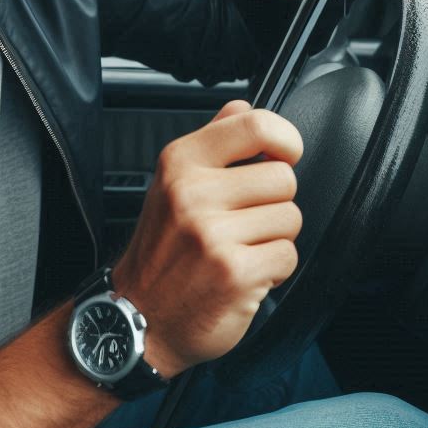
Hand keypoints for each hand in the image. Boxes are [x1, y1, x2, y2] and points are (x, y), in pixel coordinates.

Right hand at [111, 99, 302, 377]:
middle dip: (275, 203)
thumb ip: (211, 140)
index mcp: (181, 163)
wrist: (135, 320)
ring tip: (242, 248)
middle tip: (246, 221)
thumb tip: (241, 107)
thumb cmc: (161, 252)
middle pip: (283, 178)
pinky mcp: (234, 273)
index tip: (286, 153)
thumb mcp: (172, 184)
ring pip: (291, 218)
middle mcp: (193, 194)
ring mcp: (213, 234)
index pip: (254, 125)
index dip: (285, 138)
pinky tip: (246, 273)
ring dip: (275, 238)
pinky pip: (288, 255)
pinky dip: (275, 269)